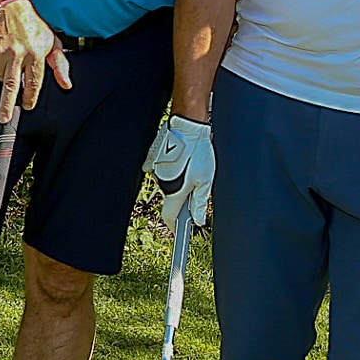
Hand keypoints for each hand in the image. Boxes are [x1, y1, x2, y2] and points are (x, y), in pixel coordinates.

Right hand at [0, 0, 69, 122]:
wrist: (8, 7)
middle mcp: (18, 53)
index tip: (27, 105)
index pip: (34, 81)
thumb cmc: (33, 27)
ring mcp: (1, 51)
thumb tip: (66, 85)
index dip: (30, 96)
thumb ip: (60, 65)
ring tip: (11, 58)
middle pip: (12, 85)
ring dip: (4, 74)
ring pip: (0, 76)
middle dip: (7, 104)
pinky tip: (1, 52)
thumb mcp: (52, 43)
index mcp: (36, 53)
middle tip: (4, 119)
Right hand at [144, 114, 212, 229]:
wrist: (187, 126)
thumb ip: (200, 202)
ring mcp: (156, 170)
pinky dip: (172, 169)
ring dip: (179, 181)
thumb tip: (198, 219)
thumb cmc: (198, 151)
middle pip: (171, 199)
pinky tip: (183, 160)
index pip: (169, 217)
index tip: (180, 232)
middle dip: (182, 197)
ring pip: (168, 183)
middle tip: (197, 187)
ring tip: (193, 167)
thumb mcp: (206, 181)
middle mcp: (162, 183)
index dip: (175, 227)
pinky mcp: (153, 158)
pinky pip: (162, 170)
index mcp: (174, 191)